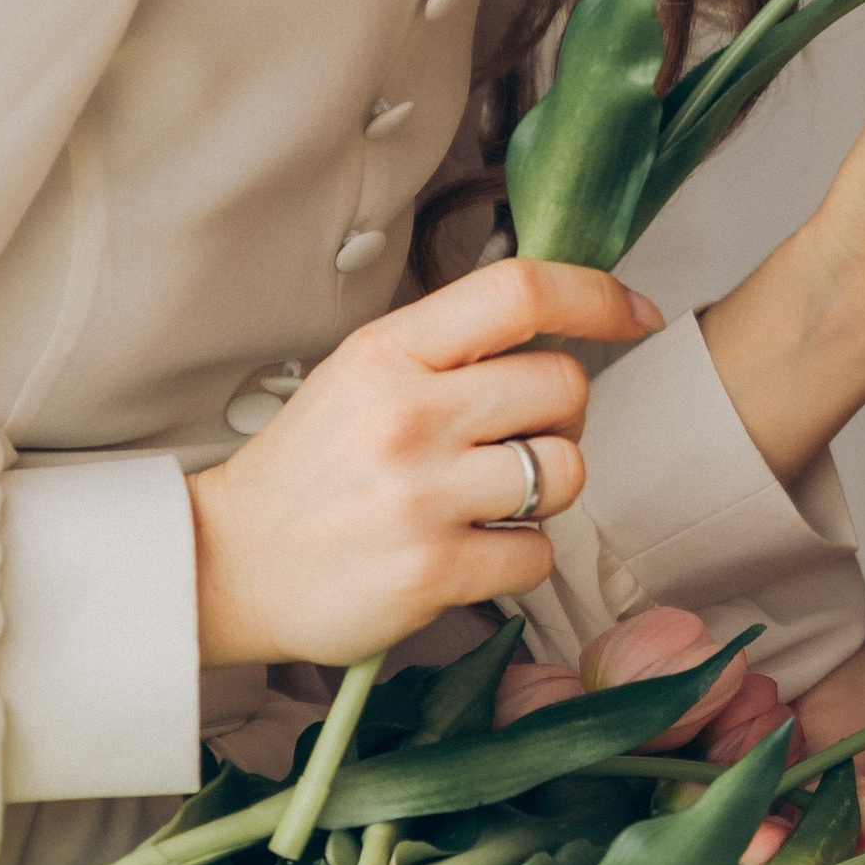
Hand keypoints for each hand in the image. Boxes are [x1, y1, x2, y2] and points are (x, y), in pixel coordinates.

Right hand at [188, 259, 662, 667]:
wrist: (229, 564)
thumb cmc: (313, 468)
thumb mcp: (365, 374)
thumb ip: (452, 347)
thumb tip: (562, 318)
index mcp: (390, 351)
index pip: (519, 292)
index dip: (595, 295)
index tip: (634, 311)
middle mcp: (408, 415)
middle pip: (562, 385)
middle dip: (560, 415)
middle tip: (515, 439)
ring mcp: (422, 496)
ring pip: (564, 471)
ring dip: (544, 489)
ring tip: (487, 500)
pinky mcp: (433, 571)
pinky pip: (537, 552)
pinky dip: (517, 557)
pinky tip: (467, 551)